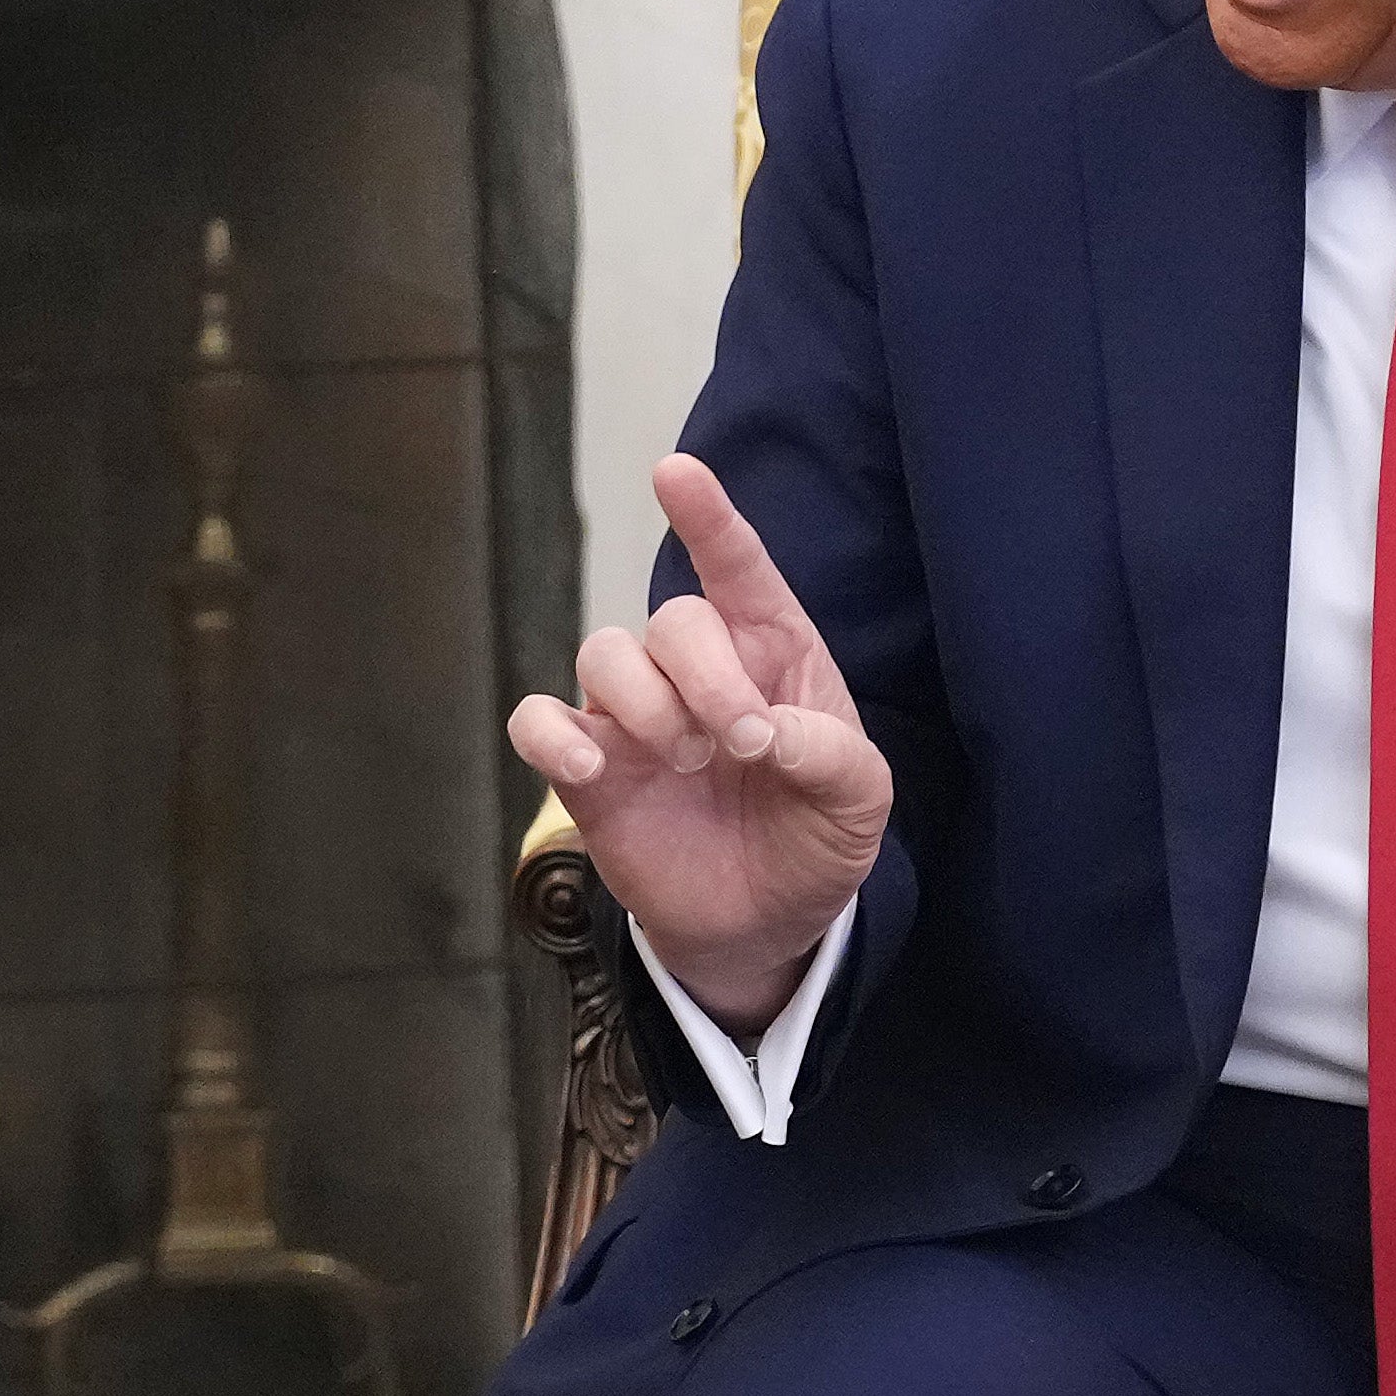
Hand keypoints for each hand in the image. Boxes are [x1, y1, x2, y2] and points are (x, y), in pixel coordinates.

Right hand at [506, 455, 892, 1030]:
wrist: (766, 923)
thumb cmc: (815, 837)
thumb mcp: (858, 800)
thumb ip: (830, 754)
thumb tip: (764, 732)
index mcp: (771, 652)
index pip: (737, 567)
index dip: (707, 517)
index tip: (674, 472)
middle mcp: (696, 670)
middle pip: (672, 620)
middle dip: (705, 675)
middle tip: (739, 743)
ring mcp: (635, 716)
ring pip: (603, 653)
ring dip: (643, 703)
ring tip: (684, 761)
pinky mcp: (586, 769)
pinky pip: (537, 720)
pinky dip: (551, 734)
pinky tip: (591, 767)